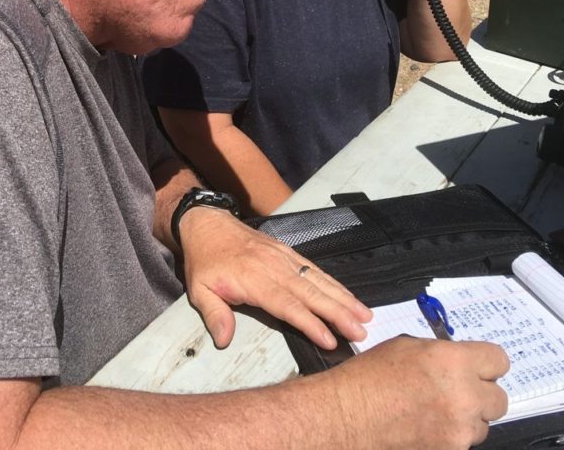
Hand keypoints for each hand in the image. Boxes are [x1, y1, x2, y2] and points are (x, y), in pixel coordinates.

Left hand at [177, 208, 371, 348]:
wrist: (207, 224)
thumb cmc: (205, 259)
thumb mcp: (198, 289)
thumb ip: (214, 315)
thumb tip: (224, 340)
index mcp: (254, 279)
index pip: (288, 305)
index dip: (310, 323)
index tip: (330, 340)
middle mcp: (274, 267)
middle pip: (312, 293)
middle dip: (339, 313)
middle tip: (361, 331)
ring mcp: (284, 258)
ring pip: (319, 280)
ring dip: (343, 298)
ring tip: (365, 315)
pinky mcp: (288, 252)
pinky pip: (315, 269)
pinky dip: (334, 283)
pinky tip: (348, 295)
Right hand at [324, 336, 508, 449]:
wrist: (346, 417)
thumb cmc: (367, 381)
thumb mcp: (406, 347)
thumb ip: (443, 353)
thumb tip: (459, 360)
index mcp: (453, 362)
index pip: (499, 360)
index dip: (487, 363)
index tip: (481, 367)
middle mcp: (463, 396)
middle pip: (499, 398)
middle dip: (481, 394)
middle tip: (459, 391)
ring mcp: (459, 430)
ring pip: (482, 424)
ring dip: (466, 418)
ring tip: (435, 410)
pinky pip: (463, 442)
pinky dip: (450, 436)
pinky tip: (426, 426)